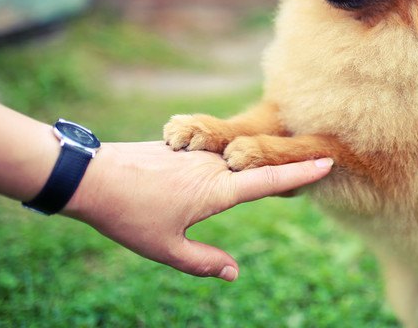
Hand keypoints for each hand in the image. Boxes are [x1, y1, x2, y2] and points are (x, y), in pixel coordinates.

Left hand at [63, 141, 332, 280]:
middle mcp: (212, 165)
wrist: (90, 176)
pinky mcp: (182, 146)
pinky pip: (213, 152)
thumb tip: (234, 272)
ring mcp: (198, 151)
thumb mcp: (165, 248)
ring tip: (279, 160)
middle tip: (319, 159)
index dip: (300, 173)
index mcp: (216, 190)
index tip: (327, 161)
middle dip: (285, 163)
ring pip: (234, 158)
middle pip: (258, 164)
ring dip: (254, 162)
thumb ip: (204, 261)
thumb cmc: (128, 215)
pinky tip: (224, 164)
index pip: (269, 180)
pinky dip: (227, 159)